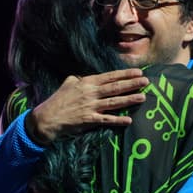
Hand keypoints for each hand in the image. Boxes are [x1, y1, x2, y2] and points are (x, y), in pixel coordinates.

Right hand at [28, 68, 148, 143]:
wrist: (46, 118)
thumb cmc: (57, 100)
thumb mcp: (68, 84)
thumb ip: (80, 79)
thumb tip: (86, 76)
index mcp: (86, 82)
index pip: (109, 77)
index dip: (125, 75)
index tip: (138, 72)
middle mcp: (90, 93)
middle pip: (115, 88)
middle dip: (132, 84)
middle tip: (146, 81)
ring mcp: (90, 107)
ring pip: (113, 102)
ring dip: (129, 99)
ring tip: (142, 97)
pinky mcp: (88, 120)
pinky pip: (106, 120)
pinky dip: (117, 120)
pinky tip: (128, 120)